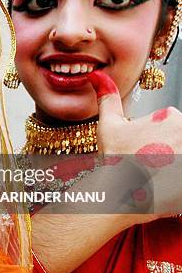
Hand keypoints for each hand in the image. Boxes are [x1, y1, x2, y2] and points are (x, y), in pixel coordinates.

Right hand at [88, 71, 181, 218]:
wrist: (122, 194)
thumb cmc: (117, 161)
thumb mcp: (109, 126)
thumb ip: (108, 99)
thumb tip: (98, 77)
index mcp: (172, 117)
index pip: (170, 125)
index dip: (154, 139)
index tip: (143, 150)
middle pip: (176, 140)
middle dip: (165, 151)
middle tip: (147, 164)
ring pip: (177, 154)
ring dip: (168, 163)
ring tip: (155, 176)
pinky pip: (179, 177)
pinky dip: (173, 181)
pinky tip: (162, 185)